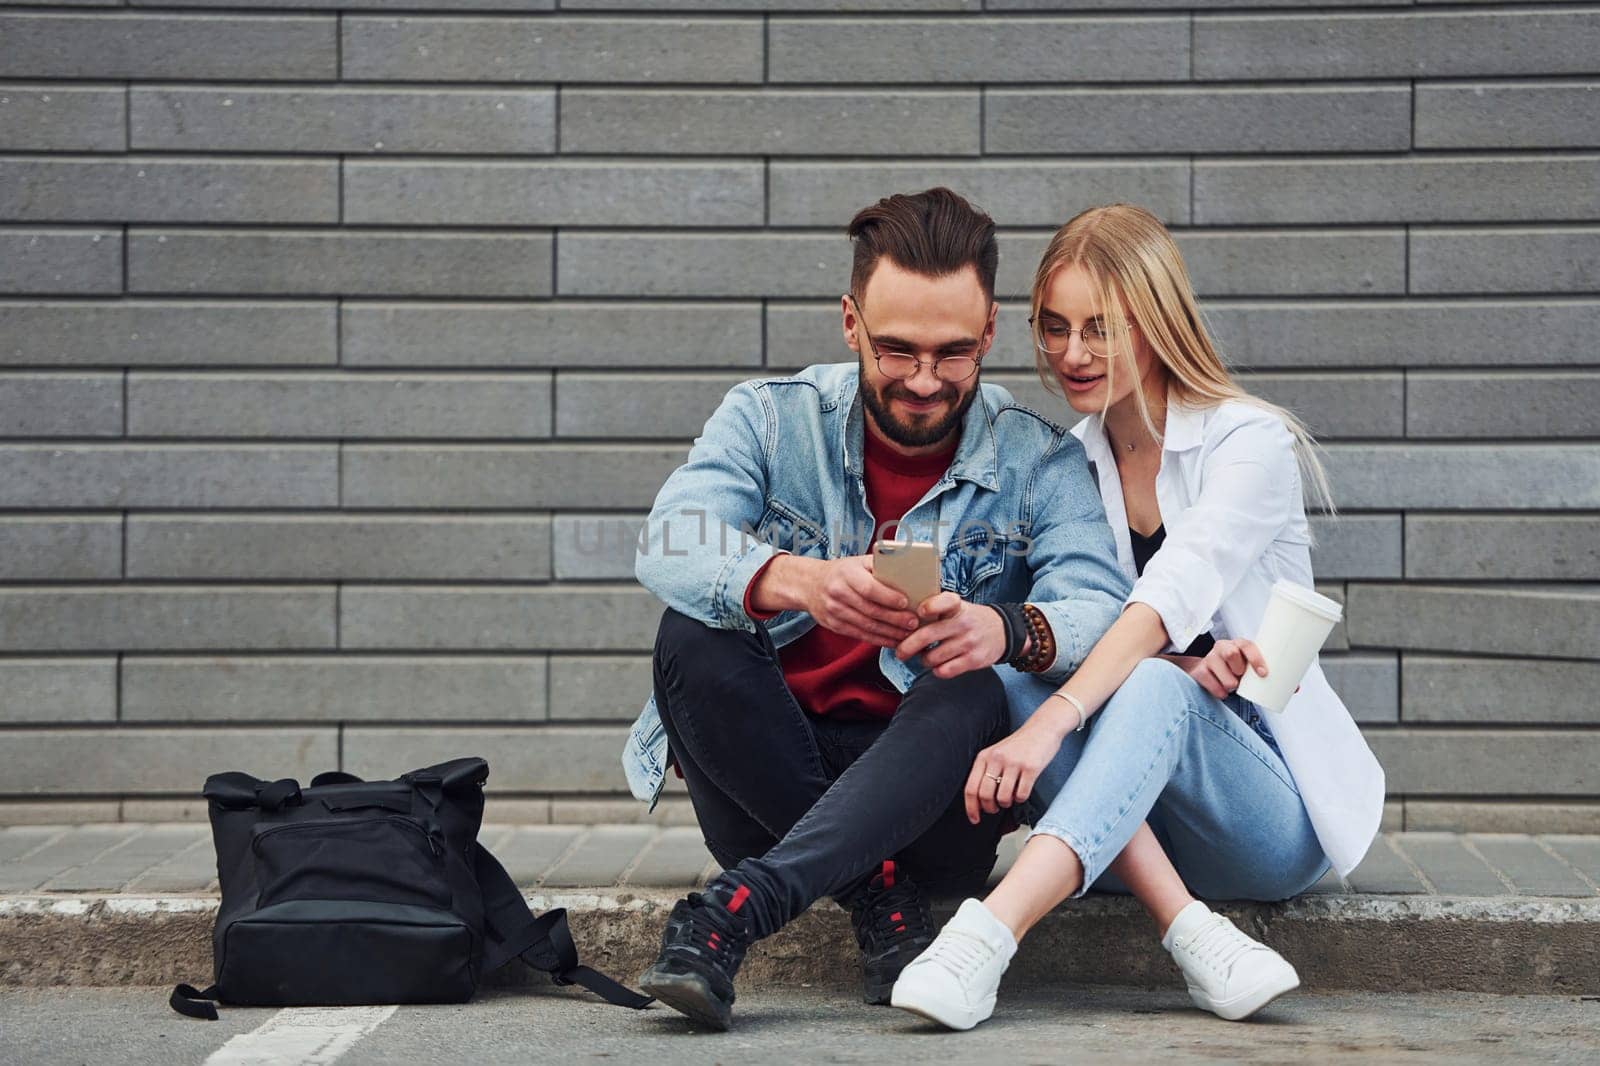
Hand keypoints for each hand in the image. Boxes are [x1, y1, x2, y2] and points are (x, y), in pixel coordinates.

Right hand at [800, 554, 921, 647]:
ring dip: (890, 633)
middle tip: (913, 623)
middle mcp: (838, 593)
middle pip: (870, 610)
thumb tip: (908, 573)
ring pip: (866, 626)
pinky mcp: (834, 626)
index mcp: (846, 574)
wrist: (810, 584)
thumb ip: (880, 566)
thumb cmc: (842, 572)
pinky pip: (860, 635)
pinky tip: (893, 641)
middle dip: (895, 619)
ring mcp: (834, 611)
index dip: (888, 597)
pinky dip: (879, 640)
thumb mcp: (857, 562)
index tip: (905, 602)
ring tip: (908, 634)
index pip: (869, 588)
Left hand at [892, 591, 1006, 678]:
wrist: (1003, 632)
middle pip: (927, 635)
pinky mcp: (974, 660)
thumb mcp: (957, 607)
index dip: (930, 606)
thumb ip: (935, 610)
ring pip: (932, 657)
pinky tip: (938, 665)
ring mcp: (969, 642)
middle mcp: (963, 622)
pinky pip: (945, 670)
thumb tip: (902, 622)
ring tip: (925, 657)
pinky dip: (937, 670)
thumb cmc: (969, 619)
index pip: (944, 601)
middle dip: (907, 646)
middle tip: (900, 652)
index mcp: (957, 606)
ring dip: (924, 660)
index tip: (920, 612)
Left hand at [964, 719, 1062, 822]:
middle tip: (995, 809)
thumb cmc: (1019, 744)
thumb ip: (986, 771)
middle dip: (990, 808)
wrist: (1042, 728)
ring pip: (1003, 798)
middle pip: (985, 795)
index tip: (974, 819)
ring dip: (1006, 804)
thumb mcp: (996, 753)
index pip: (970, 788)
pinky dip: (1020, 799)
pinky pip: (1021, 794)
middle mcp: (996, 759)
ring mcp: (1013, 763)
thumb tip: (978, 801)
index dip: (971, 808)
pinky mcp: (1030, 768)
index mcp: (984, 756)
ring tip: (1010, 798)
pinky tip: (1021, 792)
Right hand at [1187, 638, 1267, 699]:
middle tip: (1242, 678)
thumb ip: (1271, 674)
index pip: (1246, 646)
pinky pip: (1210, 682)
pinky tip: (1223, 692)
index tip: (1263, 673)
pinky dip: (1219, 691)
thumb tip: (1294, 688)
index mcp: (1239, 644)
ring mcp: (1209, 658)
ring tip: (1233, 686)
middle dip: (1239, 669)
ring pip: (1220, 669)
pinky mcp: (1199, 670)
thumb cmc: (1236, 669)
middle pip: (1231, 653)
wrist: (1209, 671)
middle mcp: (1222, 647)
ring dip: (1230, 683)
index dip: (1255, 658)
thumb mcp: (1251, 666)